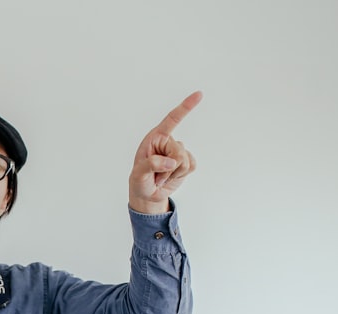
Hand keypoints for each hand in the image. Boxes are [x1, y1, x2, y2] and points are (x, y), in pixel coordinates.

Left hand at [129, 91, 202, 214]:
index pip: (172, 120)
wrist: (147, 194)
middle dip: (168, 168)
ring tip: (161, 176)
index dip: (185, 107)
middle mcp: (167, 141)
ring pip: (185, 161)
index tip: (199, 94)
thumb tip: (171, 161)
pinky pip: (192, 166)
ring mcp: (178, 151)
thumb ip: (151, 165)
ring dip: (173, 174)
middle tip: (156, 176)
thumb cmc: (140, 181)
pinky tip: (170, 177)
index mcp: (155, 138)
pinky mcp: (186, 161)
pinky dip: (180, 175)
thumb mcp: (138, 175)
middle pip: (179, 152)